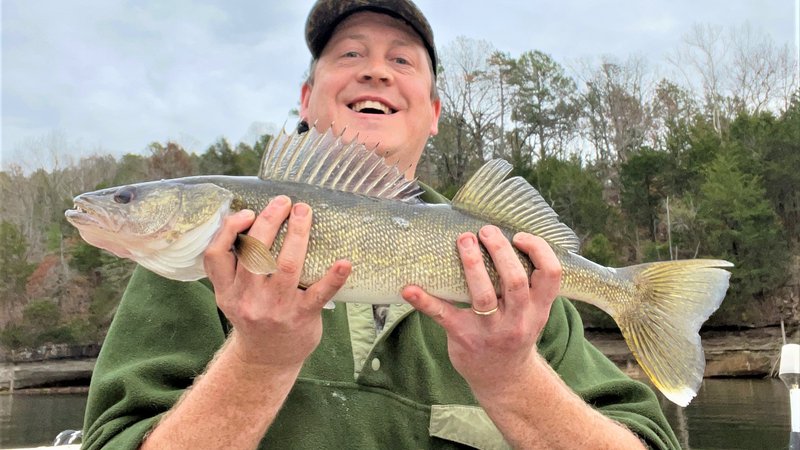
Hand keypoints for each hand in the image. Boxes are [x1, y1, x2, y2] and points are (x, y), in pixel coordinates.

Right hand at [204, 196, 350, 369]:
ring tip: (303, 212)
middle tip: (284, 202)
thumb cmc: (254, 316)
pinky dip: (333, 278)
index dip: (229, 229)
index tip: (248, 212)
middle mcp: (248, 298)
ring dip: (297, 234)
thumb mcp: (232, 296)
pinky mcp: (301, 316)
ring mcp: (275, 308)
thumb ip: (234, 266)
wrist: (267, 359)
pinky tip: (344, 263)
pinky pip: (319, 293)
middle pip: (254, 252)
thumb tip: (252, 219)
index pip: (216, 255)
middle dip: (269, 220)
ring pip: (286, 264)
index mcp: (227, 290)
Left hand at [402, 226, 560, 393]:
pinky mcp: (463, 337)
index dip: (538, 250)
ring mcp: (490, 331)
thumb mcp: (533, 313)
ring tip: (463, 240)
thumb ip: (529, 285)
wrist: (503, 379)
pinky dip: (424, 301)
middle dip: (500, 250)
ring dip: (472, 264)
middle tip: (485, 231)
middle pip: (514, 280)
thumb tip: (511, 237)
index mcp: (538, 309)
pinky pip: (443, 315)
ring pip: (483, 295)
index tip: (519, 236)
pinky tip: (409, 289)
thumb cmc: (514, 333)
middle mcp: (518, 320)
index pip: (550, 274)